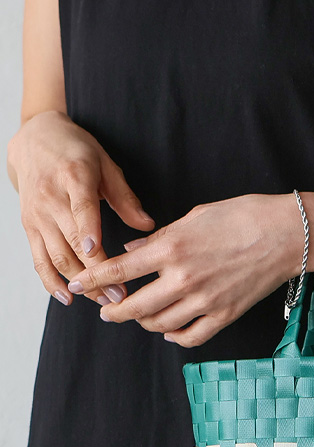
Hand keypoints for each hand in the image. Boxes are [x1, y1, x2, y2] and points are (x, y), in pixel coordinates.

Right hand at [7, 110, 154, 305]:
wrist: (34, 140)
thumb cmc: (77, 152)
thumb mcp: (106, 165)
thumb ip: (125, 197)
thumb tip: (147, 225)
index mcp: (74, 177)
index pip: (81, 208)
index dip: (88, 231)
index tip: (96, 253)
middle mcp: (51, 198)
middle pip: (72, 242)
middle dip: (96, 273)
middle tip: (120, 295)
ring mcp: (37, 216)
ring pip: (57, 256)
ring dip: (80, 283)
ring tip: (104, 301)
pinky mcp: (29, 227)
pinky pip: (38, 259)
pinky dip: (50, 281)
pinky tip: (68, 298)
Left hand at [65, 193, 303, 347]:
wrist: (286, 235)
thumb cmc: (243, 216)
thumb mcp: (195, 216)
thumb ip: (160, 237)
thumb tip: (133, 252)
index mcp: (171, 248)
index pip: (119, 269)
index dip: (92, 279)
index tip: (78, 284)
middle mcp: (183, 278)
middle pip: (134, 305)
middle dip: (113, 311)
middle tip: (107, 311)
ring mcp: (205, 300)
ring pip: (160, 324)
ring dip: (144, 323)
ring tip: (140, 317)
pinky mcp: (225, 314)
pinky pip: (191, 337)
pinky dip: (176, 337)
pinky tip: (170, 331)